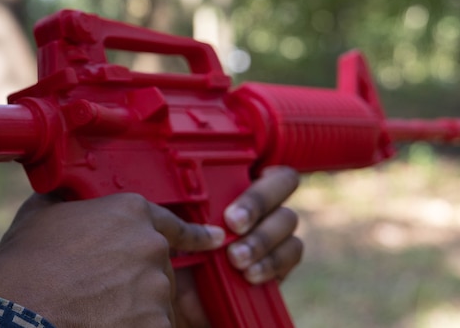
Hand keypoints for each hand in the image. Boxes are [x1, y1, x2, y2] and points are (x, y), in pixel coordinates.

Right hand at [0, 192, 224, 327]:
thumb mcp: (41, 214)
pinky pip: (152, 327)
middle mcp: (151, 247)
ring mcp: (156, 290)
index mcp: (128, 212)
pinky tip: (100, 324)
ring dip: (133, 312)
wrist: (17, 312)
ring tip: (92, 312)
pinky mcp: (156, 326)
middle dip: (136, 282)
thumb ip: (70, 203)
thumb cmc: (24, 266)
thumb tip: (70, 195)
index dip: (194, 235)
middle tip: (99, 293)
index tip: (213, 240)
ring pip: (155, 305)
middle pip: (158, 269)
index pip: (173, 223)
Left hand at [171, 166, 302, 326]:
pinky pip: (291, 254)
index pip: (256, 161)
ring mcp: (273, 231)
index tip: (231, 203)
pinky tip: (251, 274)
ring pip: (287, 220)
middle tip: (232, 224)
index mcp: (231, 184)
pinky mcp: (281, 262)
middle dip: (257, 202)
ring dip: (262, 238)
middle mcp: (257, 203)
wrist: (179, 299)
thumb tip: (180, 192)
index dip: (256, 168)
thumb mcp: (168, 225)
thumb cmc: (171, 254)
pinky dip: (271, 263)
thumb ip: (178, 207)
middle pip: (282, 183)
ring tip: (236, 258)